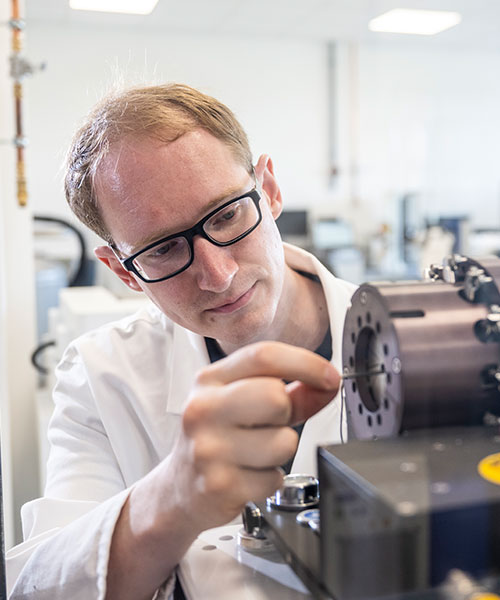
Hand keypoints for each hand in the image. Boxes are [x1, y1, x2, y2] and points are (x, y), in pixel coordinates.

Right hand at [165, 341, 339, 533]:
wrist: (178, 488)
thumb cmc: (216, 438)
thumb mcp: (244, 404)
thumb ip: (291, 392)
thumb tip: (328, 384)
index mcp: (210, 380)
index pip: (264, 356)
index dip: (306, 363)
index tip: (329, 377)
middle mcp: (204, 409)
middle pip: (275, 396)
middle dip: (286, 414)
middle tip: (270, 425)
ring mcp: (208, 448)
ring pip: (283, 442)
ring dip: (280, 451)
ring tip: (255, 454)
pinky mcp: (219, 484)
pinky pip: (275, 478)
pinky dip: (270, 480)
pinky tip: (247, 476)